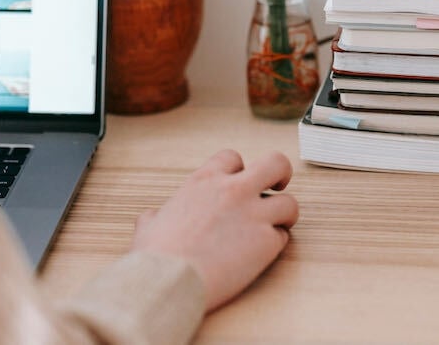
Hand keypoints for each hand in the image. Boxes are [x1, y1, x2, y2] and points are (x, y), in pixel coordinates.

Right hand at [131, 150, 298, 311]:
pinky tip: (261, 255)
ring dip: (284, 215)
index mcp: (204, 181)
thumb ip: (157, 215)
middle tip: (278, 188)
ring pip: (290, 203)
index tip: (239, 182)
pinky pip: (282, 237)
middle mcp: (233, 190)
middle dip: (281, 175)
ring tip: (274, 227)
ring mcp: (253, 214)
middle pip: (276, 163)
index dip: (239, 170)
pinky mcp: (266, 242)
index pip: (233, 157)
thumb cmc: (156, 256)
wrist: (169, 281)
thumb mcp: (148, 224)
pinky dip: (274, 245)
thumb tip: (153, 218)